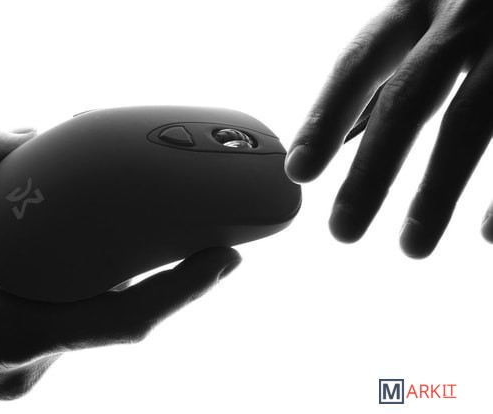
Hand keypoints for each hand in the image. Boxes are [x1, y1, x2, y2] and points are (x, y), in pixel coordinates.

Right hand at [0, 129, 240, 407]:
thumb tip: (18, 131)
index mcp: (11, 337)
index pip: (125, 319)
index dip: (185, 289)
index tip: (226, 255)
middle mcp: (21, 364)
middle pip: (114, 322)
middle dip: (163, 282)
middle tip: (195, 235)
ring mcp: (8, 372)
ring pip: (82, 326)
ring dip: (116, 287)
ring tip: (141, 241)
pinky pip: (51, 327)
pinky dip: (73, 293)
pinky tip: (70, 261)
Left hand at [285, 0, 492, 256]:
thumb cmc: (475, 8)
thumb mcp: (428, 16)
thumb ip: (393, 65)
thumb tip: (338, 133)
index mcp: (416, 3)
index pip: (359, 63)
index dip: (326, 117)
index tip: (299, 172)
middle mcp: (463, 16)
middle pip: (408, 100)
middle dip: (372, 171)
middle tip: (342, 230)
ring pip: (471, 122)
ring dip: (437, 192)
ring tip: (412, 248)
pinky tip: (487, 234)